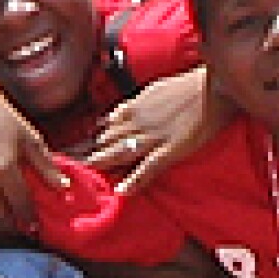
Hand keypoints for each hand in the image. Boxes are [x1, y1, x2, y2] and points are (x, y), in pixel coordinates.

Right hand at [0, 79, 68, 232]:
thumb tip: (65, 189)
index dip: (29, 219)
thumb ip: (47, 168)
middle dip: (11, 228)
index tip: (35, 228)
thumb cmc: (6, 121)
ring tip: (4, 230)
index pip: (19, 203)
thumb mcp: (31, 141)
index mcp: (4, 166)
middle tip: (20, 233)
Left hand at [85, 66, 233, 193]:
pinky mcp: (171, 148)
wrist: (215, 85)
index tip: (71, 151)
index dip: (88, 141)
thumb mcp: (155, 90)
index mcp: (135, 107)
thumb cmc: (190, 86)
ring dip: (99, 165)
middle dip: (84, 154)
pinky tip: (122, 191)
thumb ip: (134, 105)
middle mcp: (138, 121)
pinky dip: (135, 179)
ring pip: (119, 152)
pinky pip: (149, 166)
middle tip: (62, 167)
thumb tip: (112, 116)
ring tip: (79, 177)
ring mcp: (153, 136)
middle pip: (104, 140)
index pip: (105, 126)